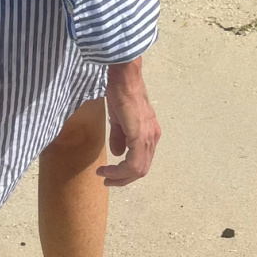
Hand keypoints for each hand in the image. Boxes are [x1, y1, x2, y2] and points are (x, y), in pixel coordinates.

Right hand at [98, 58, 160, 186]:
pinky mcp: (139, 135)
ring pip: (138, 169)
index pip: (141, 161)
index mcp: (149, 133)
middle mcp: (152, 137)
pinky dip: (120, 171)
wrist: (124, 76)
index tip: (108, 173)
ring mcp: (148, 137)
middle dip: (122, 179)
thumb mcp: (119, 119)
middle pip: (141, 169)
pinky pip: (133, 162)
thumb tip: (117, 153)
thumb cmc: (120, 91)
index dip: (125, 172)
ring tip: (104, 175)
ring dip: (120, 177)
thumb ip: (119, 137)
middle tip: (106, 180)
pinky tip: (107, 170)